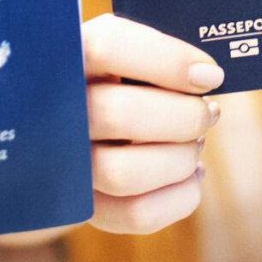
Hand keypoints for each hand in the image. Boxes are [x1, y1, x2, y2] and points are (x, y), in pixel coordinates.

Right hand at [82, 14, 222, 234]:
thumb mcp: (126, 51)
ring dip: (181, 158)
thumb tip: (206, 76)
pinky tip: (189, 174)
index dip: (167, 61)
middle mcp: (51, 113)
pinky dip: (181, 195)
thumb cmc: (118, 80)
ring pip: (125, 173)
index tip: (210, 75)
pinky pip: (137, 214)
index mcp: (66, 58)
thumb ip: (158, 51)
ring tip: (194, 143)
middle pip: (119, 115)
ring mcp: (65, 166)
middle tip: (207, 112)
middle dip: (184, 116)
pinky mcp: (86, 207)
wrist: (79, 127)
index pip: (106, 47)